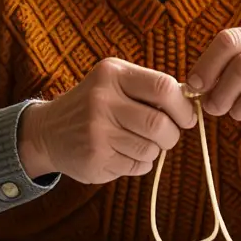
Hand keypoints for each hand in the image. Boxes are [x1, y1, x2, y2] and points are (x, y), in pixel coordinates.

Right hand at [17, 58, 197, 183]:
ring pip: (150, 149)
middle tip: (166, 136)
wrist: (48, 131)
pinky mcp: (94, 159)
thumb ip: (151, 88)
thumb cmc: (95, 105)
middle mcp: (102, 100)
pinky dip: (139, 164)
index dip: (183, 107)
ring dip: (153, 150)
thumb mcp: (115, 82)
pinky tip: (121, 154)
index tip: (186, 117)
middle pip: (160, 124)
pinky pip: (137, 167)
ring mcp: (96, 132)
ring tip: (136, 142)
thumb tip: (193, 102)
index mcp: (112, 74)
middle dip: (172, 135)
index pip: (163, 88)